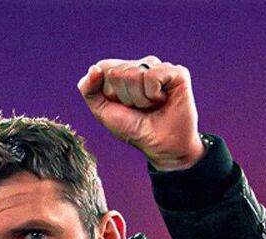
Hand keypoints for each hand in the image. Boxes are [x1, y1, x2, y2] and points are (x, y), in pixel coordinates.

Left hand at [77, 55, 204, 170]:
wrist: (162, 147)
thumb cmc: (135, 130)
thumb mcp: (103, 113)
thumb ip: (89, 91)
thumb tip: (94, 68)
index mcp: (123, 72)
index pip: (104, 68)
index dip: (110, 93)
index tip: (123, 107)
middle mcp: (141, 66)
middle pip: (118, 72)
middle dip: (125, 98)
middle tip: (140, 109)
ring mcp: (158, 67)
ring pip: (134, 73)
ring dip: (140, 99)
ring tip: (151, 107)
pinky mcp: (176, 72)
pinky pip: (152, 76)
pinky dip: (153, 95)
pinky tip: (163, 101)